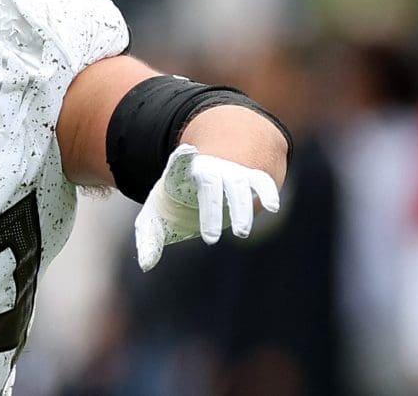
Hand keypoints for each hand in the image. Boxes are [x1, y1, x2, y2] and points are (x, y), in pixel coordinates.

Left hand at [134, 144, 279, 271]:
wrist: (208, 165)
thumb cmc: (177, 198)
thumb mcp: (156, 214)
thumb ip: (149, 237)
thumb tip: (145, 265)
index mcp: (180, 173)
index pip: (180, 163)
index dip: (183, 157)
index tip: (186, 151)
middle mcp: (209, 168)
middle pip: (211, 184)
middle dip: (211, 209)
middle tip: (210, 239)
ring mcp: (231, 171)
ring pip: (238, 186)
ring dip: (240, 209)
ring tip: (240, 233)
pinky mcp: (251, 176)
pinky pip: (261, 182)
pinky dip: (267, 192)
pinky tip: (272, 207)